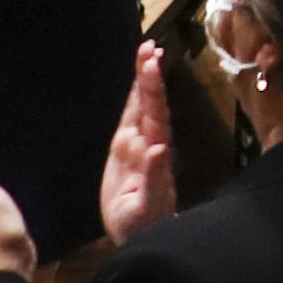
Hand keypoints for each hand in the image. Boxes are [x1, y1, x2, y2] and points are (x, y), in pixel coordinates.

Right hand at [100, 45, 177, 247]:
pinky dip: (133, 102)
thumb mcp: (147, 205)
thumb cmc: (145, 222)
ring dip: (143, 82)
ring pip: (141, 109)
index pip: (156, 113)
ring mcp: (136, 147)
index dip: (153, 88)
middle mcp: (148, 143)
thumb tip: (159, 147)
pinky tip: (137, 86)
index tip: (152, 62)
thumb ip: (154, 177)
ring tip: (146, 53)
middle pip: (149, 105)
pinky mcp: (124, 155)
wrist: (140, 234)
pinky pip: (129, 122)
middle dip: (148, 77)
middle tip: (149, 47)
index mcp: (154, 151)